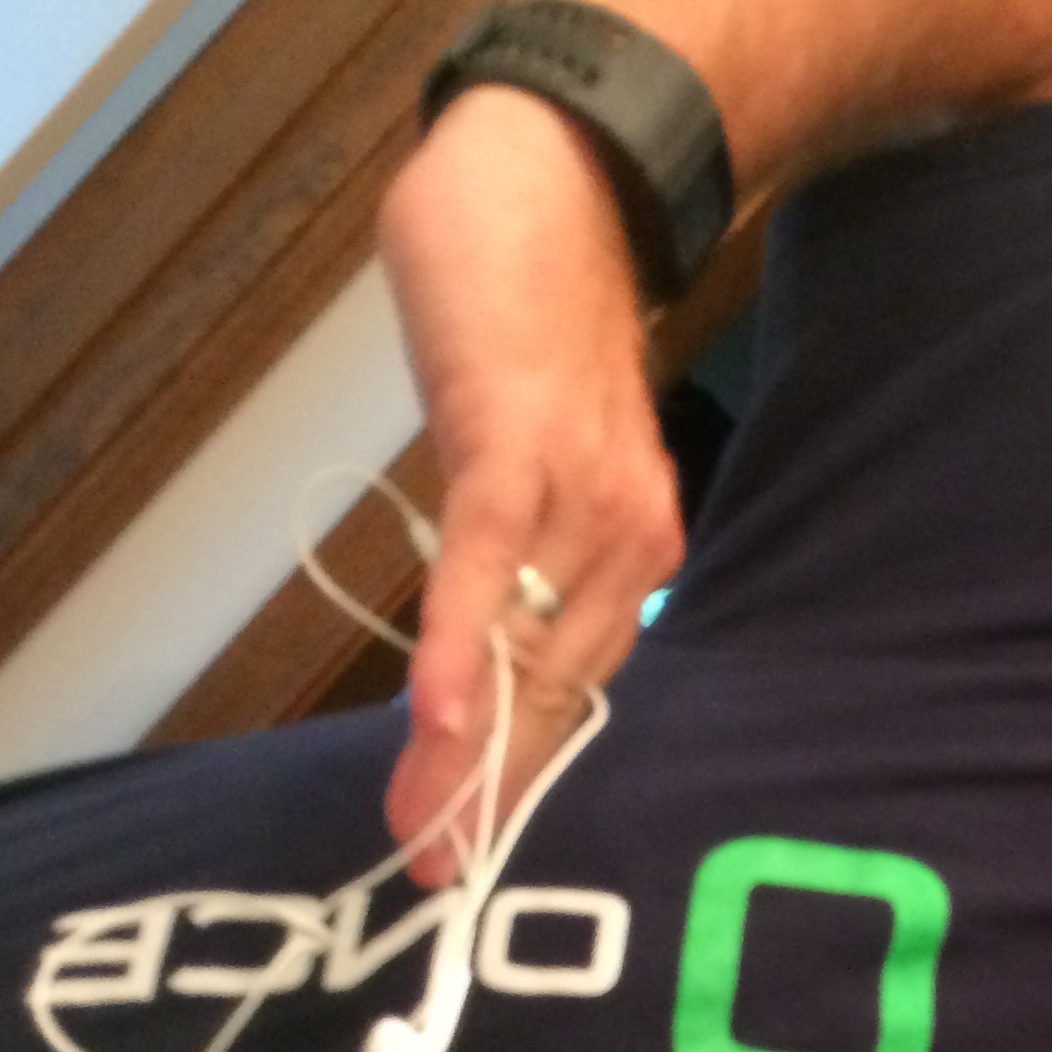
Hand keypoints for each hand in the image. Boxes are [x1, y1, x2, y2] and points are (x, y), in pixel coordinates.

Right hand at [376, 87, 685, 881]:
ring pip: (517, 646)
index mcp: (633, 553)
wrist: (557, 176)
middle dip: (492, 793)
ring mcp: (575, 494)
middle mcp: (625, 541)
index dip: (521, 777)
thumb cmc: (534, 319)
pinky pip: (485, 563)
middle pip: (551, 693)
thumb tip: (478, 629)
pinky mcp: (514, 442)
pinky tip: (430, 713)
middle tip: (438, 874)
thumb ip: (521, 542)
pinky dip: (456, 640)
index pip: (573, 690)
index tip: (472, 850)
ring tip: (419, 826)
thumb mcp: (534, 453)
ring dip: (464, 744)